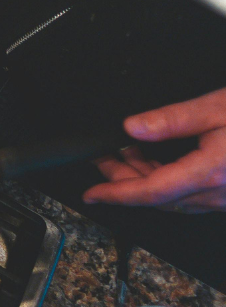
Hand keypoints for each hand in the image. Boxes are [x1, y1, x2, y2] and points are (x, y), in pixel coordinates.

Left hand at [86, 88, 225, 211]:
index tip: (92, 194)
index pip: (151, 191)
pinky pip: (192, 195)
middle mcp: (219, 193)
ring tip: (126, 153)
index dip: (117, 194)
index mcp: (210, 172)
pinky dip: (168, 181)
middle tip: (103, 159)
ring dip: (146, 180)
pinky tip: (156, 164)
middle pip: (158, 196)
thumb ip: (173, 119)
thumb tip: (134, 127)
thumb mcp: (217, 108)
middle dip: (124, 180)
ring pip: (174, 198)